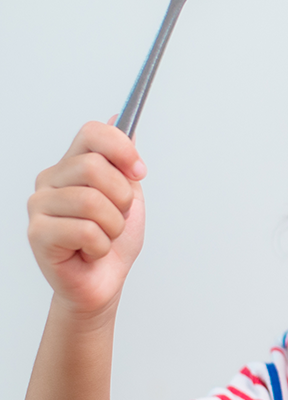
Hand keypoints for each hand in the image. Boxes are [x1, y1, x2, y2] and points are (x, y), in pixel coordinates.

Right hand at [27, 121, 146, 314]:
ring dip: (113, 226)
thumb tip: (118, 116)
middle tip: (118, 217)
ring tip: (104, 237)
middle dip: (122, 198)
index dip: (121, 148)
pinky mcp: (37, 234)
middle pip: (94, 167)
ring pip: (92, 201)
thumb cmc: (112, 241)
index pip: (92, 133)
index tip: (139, 171)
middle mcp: (50, 180)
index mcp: (71, 165)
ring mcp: (39, 206)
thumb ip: (122, 159)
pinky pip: (85, 231)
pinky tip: (90, 252)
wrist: (103, 283)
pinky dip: (101, 246)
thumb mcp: (128, 194)